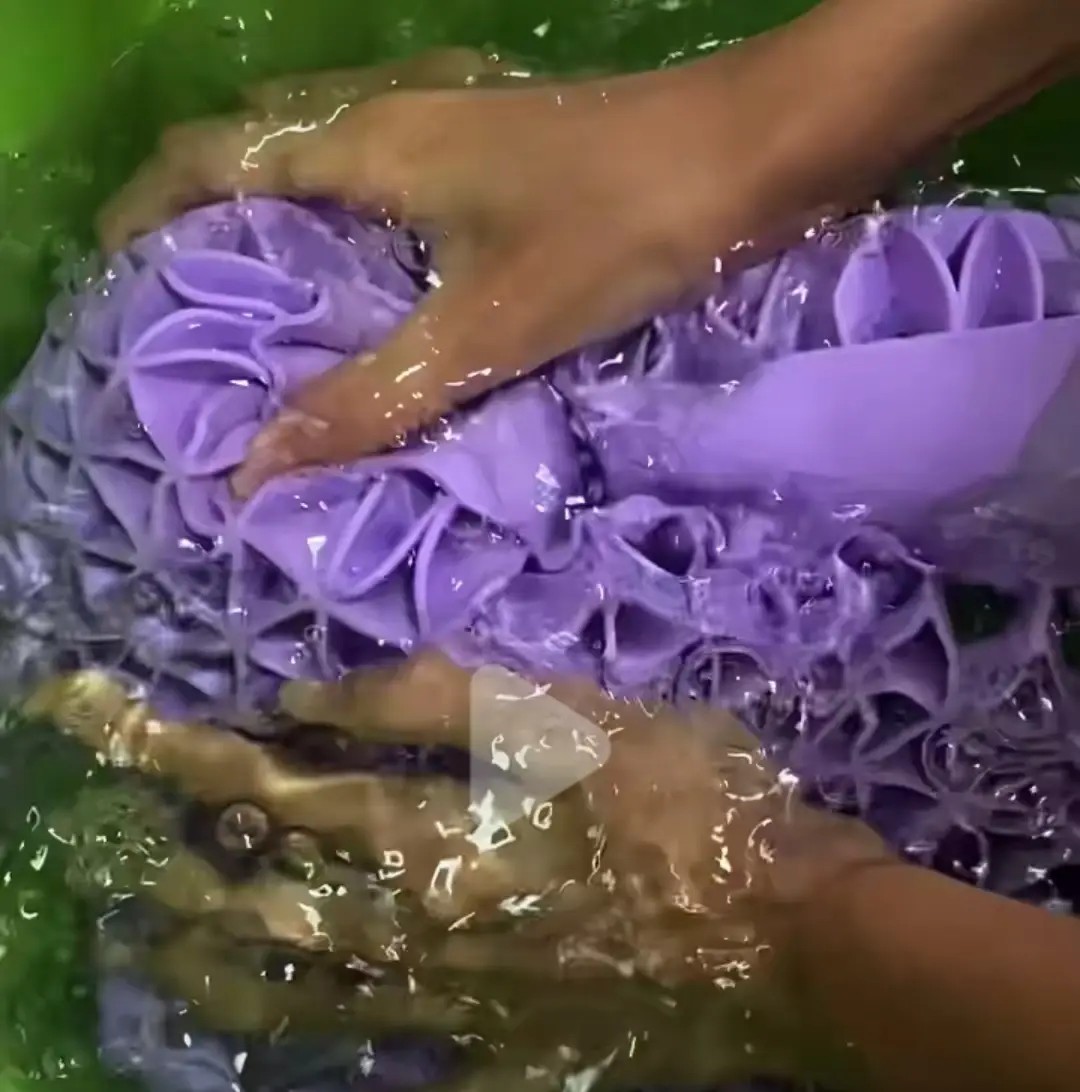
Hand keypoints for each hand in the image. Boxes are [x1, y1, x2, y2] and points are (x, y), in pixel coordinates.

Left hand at [31, 654, 887, 1088]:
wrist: (791, 942)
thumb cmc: (695, 799)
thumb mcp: (581, 714)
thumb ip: (446, 698)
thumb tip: (316, 702)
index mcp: (450, 814)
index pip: (296, 769)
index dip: (207, 744)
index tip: (144, 727)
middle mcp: (426, 909)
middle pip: (268, 880)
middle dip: (176, 842)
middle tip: (113, 825)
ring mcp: (451, 994)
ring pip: (293, 984)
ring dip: (203, 955)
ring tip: (148, 936)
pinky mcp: (492, 1054)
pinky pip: (378, 1069)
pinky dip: (316, 1048)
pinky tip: (270, 1035)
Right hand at [98, 44, 840, 499]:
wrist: (760, 153)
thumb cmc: (622, 228)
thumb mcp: (489, 328)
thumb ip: (372, 400)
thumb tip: (253, 477)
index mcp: (368, 152)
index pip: (211, 162)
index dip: (147, 217)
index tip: (115, 288)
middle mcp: (395, 133)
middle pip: (264, 179)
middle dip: (214, 256)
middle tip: (194, 351)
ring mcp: (453, 147)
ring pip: (335, 203)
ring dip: (293, 270)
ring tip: (271, 361)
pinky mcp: (502, 174)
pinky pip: (398, 221)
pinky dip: (366, 276)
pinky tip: (381, 336)